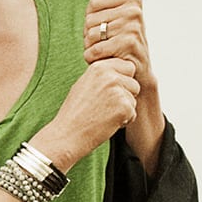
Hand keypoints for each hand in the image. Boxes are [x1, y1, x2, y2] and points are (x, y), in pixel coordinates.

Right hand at [31, 53, 138, 169]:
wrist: (67, 134)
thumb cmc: (74, 113)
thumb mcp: (84, 85)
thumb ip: (102, 76)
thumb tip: (118, 72)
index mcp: (98, 67)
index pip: (127, 67)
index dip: (122, 81)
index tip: (108, 92)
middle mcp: (109, 76)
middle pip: (134, 83)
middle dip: (126, 94)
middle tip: (105, 105)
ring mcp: (117, 91)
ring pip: (134, 99)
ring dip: (124, 108)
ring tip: (103, 114)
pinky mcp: (124, 107)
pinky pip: (133, 113)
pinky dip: (123, 121)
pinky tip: (106, 122)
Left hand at [85, 0, 152, 85]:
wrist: (137, 71)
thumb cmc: (122, 42)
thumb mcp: (114, 15)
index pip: (92, 3)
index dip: (92, 19)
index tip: (106, 26)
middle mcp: (134, 11)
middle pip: (89, 20)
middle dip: (90, 35)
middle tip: (107, 42)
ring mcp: (133, 27)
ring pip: (90, 35)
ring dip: (92, 48)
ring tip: (108, 50)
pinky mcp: (128, 44)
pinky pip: (94, 50)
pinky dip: (93, 59)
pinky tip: (108, 59)